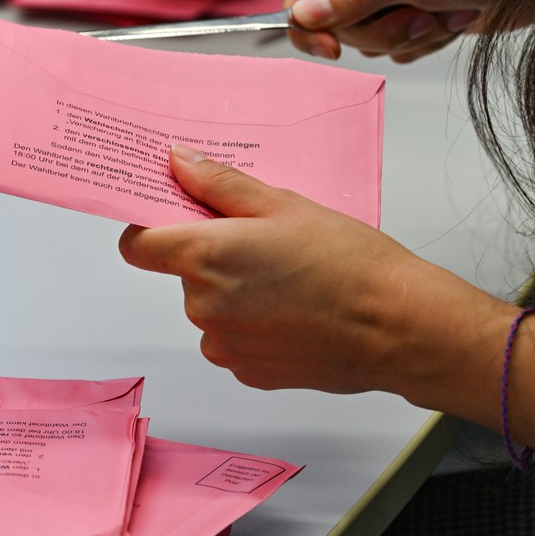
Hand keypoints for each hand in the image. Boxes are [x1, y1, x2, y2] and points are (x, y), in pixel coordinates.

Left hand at [118, 145, 497, 392]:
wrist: (397, 326)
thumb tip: (178, 163)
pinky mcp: (248, 372)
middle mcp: (204, 306)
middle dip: (212, 257)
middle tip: (265, 243)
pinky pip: (234, 339)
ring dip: (234, 293)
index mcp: (205, 257)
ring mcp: (225, 345)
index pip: (137, 246)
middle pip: (183, 274)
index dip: (151, 229)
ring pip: (210, 307)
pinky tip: (295, 311)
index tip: (178, 218)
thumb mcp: (282, 204)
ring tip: (289, 280)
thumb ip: (218, 185)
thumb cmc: (348, 262)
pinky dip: (254, 325)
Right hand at [279, 0, 534, 61]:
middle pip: (333, 23)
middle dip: (376, 31)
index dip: (308, 23)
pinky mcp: (410, 17)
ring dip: (405, 37)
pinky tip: (451, 20)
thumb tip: (303, 14)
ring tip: (442, 12)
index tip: (333, 48)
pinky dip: (423, 43)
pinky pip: (394, 50)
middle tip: (417, 15)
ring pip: (365, 41)